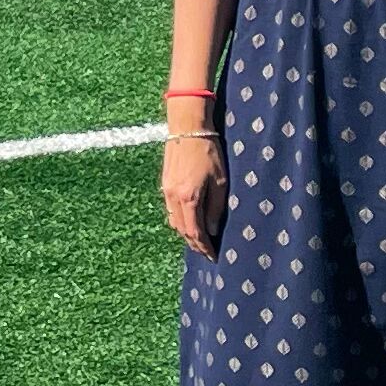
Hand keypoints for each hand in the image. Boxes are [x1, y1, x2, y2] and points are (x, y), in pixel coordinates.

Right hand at [160, 126, 225, 256]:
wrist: (187, 129)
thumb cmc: (208, 152)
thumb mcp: (220, 181)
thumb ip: (216, 208)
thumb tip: (212, 229)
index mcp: (189, 198)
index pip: (195, 232)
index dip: (204, 247)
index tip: (213, 256)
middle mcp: (174, 198)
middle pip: (182, 230)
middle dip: (194, 244)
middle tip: (206, 253)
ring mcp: (166, 191)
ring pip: (174, 221)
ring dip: (186, 233)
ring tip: (199, 240)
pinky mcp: (165, 184)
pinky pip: (170, 210)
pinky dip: (179, 221)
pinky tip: (188, 221)